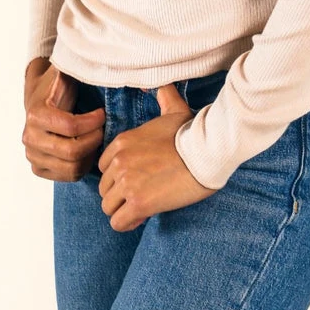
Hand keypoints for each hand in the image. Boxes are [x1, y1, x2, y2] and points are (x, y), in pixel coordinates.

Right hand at [22, 63, 105, 181]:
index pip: (70, 128)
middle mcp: (29, 137)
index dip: (92, 122)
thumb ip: (79, 64)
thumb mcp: (67, 70)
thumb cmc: (59, 83)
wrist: (40, 96)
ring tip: (96, 138)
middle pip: (71, 152)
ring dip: (89, 154)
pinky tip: (87, 149)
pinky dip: (82, 166)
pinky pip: (66, 176)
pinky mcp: (38, 166)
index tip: (102, 113)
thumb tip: (100, 55)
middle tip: (102, 128)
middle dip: (93, 140)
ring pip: (70, 168)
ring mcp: (32, 154)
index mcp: (36, 114)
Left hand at [97, 83, 219, 231]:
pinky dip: (129, 223)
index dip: (118, 176)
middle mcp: (119, 161)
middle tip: (141, 195)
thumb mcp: (174, 109)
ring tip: (142, 208)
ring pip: (108, 207)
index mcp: (122, 142)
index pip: (103, 168)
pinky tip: (143, 217)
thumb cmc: (192, 133)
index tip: (136, 180)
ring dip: (123, 210)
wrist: (207, 153)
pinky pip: (118, 222)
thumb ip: (163, 96)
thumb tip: (160, 86)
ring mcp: (127, 182)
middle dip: (120, 195)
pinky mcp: (138, 202)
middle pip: (104, 189)